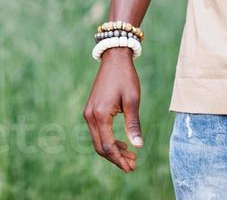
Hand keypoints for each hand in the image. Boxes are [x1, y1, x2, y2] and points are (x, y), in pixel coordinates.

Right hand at [83, 48, 142, 171]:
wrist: (114, 58)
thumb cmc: (126, 77)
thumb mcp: (133, 100)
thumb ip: (133, 124)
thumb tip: (138, 146)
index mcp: (100, 115)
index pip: (108, 146)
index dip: (119, 159)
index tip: (132, 167)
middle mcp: (90, 116)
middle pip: (101, 147)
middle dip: (116, 158)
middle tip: (133, 165)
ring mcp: (88, 113)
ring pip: (98, 141)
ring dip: (113, 151)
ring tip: (130, 156)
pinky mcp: (91, 110)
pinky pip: (97, 132)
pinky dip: (108, 141)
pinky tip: (122, 144)